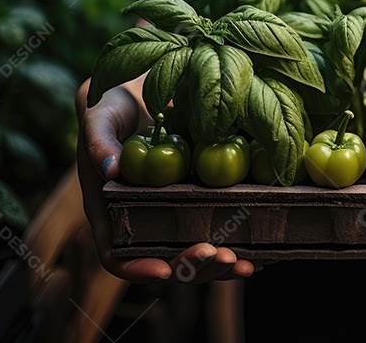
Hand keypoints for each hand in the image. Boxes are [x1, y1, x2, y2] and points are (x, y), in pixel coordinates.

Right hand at [76, 78, 256, 282]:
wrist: (143, 95)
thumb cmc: (113, 109)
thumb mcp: (100, 118)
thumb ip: (99, 141)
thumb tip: (110, 168)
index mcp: (113, 213)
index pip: (118, 255)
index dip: (139, 268)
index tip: (164, 270)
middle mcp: (146, 221)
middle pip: (166, 261)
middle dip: (195, 266)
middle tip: (223, 257)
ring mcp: (176, 213)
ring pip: (198, 252)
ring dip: (222, 263)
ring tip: (248, 262)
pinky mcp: (204, 199)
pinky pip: (221, 227)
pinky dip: (242, 241)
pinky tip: (266, 246)